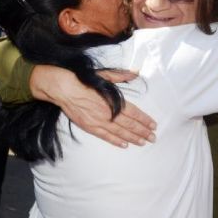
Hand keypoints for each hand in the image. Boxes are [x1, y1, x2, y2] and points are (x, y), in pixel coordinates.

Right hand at [30, 65, 156, 147]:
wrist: (64, 89)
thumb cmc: (84, 80)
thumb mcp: (104, 75)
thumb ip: (121, 76)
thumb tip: (135, 72)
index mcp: (114, 101)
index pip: (134, 113)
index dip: (145, 120)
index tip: (153, 125)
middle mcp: (109, 113)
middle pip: (130, 125)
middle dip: (143, 132)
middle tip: (153, 137)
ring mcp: (100, 122)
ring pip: (120, 133)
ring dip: (133, 138)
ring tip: (143, 143)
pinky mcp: (90, 127)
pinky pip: (106, 136)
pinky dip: (116, 141)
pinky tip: (125, 145)